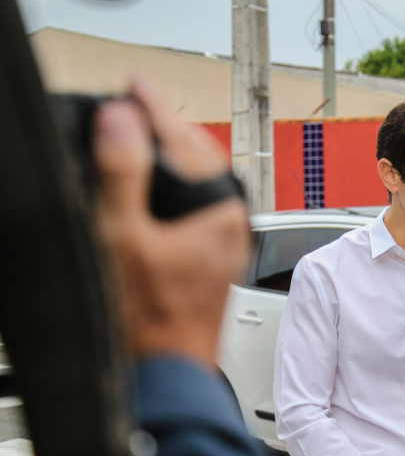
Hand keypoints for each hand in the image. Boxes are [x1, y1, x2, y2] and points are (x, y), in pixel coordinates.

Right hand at [92, 78, 250, 368]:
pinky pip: (200, 205)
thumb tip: (122, 118)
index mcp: (219, 210)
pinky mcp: (214, 257)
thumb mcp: (122, 236)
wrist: (168, 371)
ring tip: (144, 137)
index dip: (153, 108)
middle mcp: (231, 222)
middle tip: (136, 106)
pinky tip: (157, 190)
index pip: (186, 140)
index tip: (134, 85)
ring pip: (203, 182)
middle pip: (200, 157)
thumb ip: (121, 173)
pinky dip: (178, 186)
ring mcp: (225, 240)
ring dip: (174, 157)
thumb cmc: (150, 318)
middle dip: (167, 128)